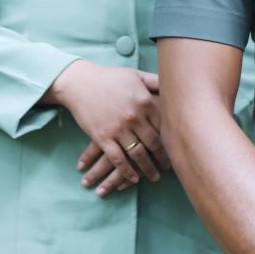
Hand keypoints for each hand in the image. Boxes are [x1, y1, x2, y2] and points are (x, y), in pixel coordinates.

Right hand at [49, 60, 167, 193]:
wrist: (79, 83)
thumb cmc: (109, 78)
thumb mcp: (135, 75)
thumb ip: (154, 81)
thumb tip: (171, 84)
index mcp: (145, 101)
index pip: (163, 125)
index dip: (170, 139)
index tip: (175, 148)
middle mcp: (135, 117)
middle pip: (154, 143)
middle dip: (162, 158)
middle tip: (167, 168)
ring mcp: (119, 129)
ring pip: (138, 154)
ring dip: (147, 169)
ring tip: (154, 177)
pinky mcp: (103, 138)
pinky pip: (118, 159)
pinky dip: (127, 171)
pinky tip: (133, 179)